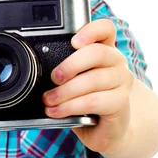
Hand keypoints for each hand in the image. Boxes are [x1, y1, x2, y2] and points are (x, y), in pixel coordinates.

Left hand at [42, 19, 133, 154]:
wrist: (108, 129)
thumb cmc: (87, 101)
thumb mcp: (74, 80)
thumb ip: (63, 70)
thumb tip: (36, 71)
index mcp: (104, 50)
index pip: (106, 29)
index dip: (91, 30)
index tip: (74, 41)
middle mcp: (117, 62)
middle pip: (97, 53)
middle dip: (70, 65)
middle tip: (53, 78)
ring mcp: (122, 81)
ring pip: (92, 80)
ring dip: (65, 92)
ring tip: (49, 100)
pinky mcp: (120, 102)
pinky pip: (93, 101)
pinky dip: (70, 107)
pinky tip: (57, 111)